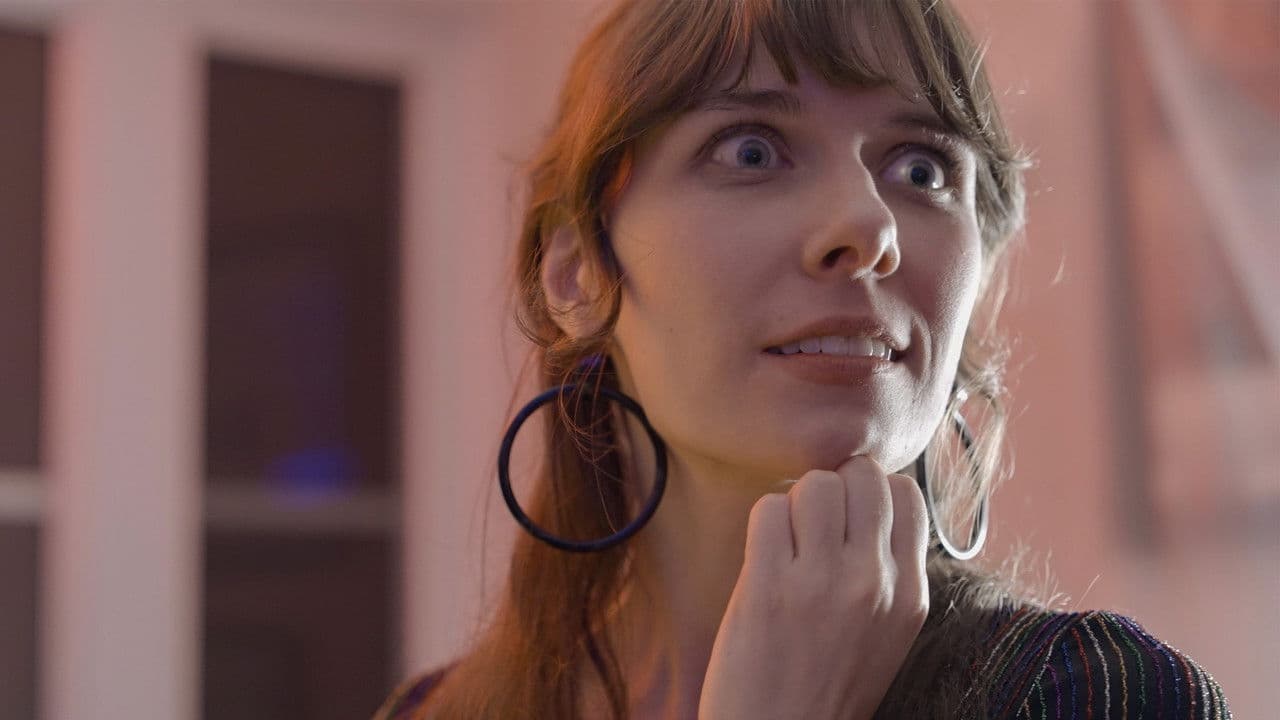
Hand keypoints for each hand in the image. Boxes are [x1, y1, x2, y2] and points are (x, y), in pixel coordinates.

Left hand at [697, 455, 929, 719]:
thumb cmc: (825, 685)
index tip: (847, 520)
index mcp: (910, 596)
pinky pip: (769, 508)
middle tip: (812, 525)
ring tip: (787, 542)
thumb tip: (870, 501)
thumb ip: (888, 571)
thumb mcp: (885, 633)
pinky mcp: (769, 586)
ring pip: (815, 484)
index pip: (906, 493)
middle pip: (862, 476)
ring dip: (795, 502)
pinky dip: (762, 523)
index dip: (870, 493)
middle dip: (832, 487)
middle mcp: (874, 583)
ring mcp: (822, 583)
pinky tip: (762, 558)